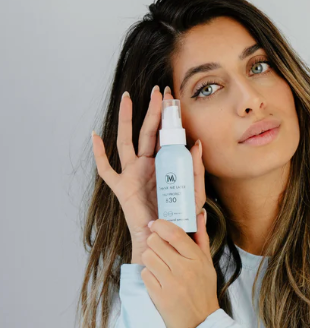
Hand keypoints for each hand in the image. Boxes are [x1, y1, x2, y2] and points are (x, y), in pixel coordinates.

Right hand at [91, 85, 206, 259]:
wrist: (163, 238)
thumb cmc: (179, 217)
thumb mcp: (195, 192)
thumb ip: (196, 169)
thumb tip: (195, 143)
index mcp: (164, 165)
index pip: (166, 135)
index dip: (168, 117)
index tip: (173, 97)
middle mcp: (146, 165)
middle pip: (147, 131)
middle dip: (153, 110)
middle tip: (158, 89)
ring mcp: (132, 174)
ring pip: (126, 141)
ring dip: (127, 119)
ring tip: (128, 98)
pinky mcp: (121, 187)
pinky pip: (106, 169)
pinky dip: (99, 154)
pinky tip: (95, 136)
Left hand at [140, 216, 219, 327]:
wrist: (201, 324)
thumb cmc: (204, 291)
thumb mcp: (207, 264)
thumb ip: (201, 237)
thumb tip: (199, 213)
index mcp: (197, 259)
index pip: (174, 233)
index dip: (160, 225)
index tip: (155, 224)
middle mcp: (184, 270)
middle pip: (155, 242)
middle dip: (154, 243)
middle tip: (158, 249)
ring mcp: (171, 284)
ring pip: (147, 256)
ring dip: (150, 259)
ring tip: (159, 266)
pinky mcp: (159, 296)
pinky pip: (145, 275)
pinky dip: (148, 276)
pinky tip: (158, 280)